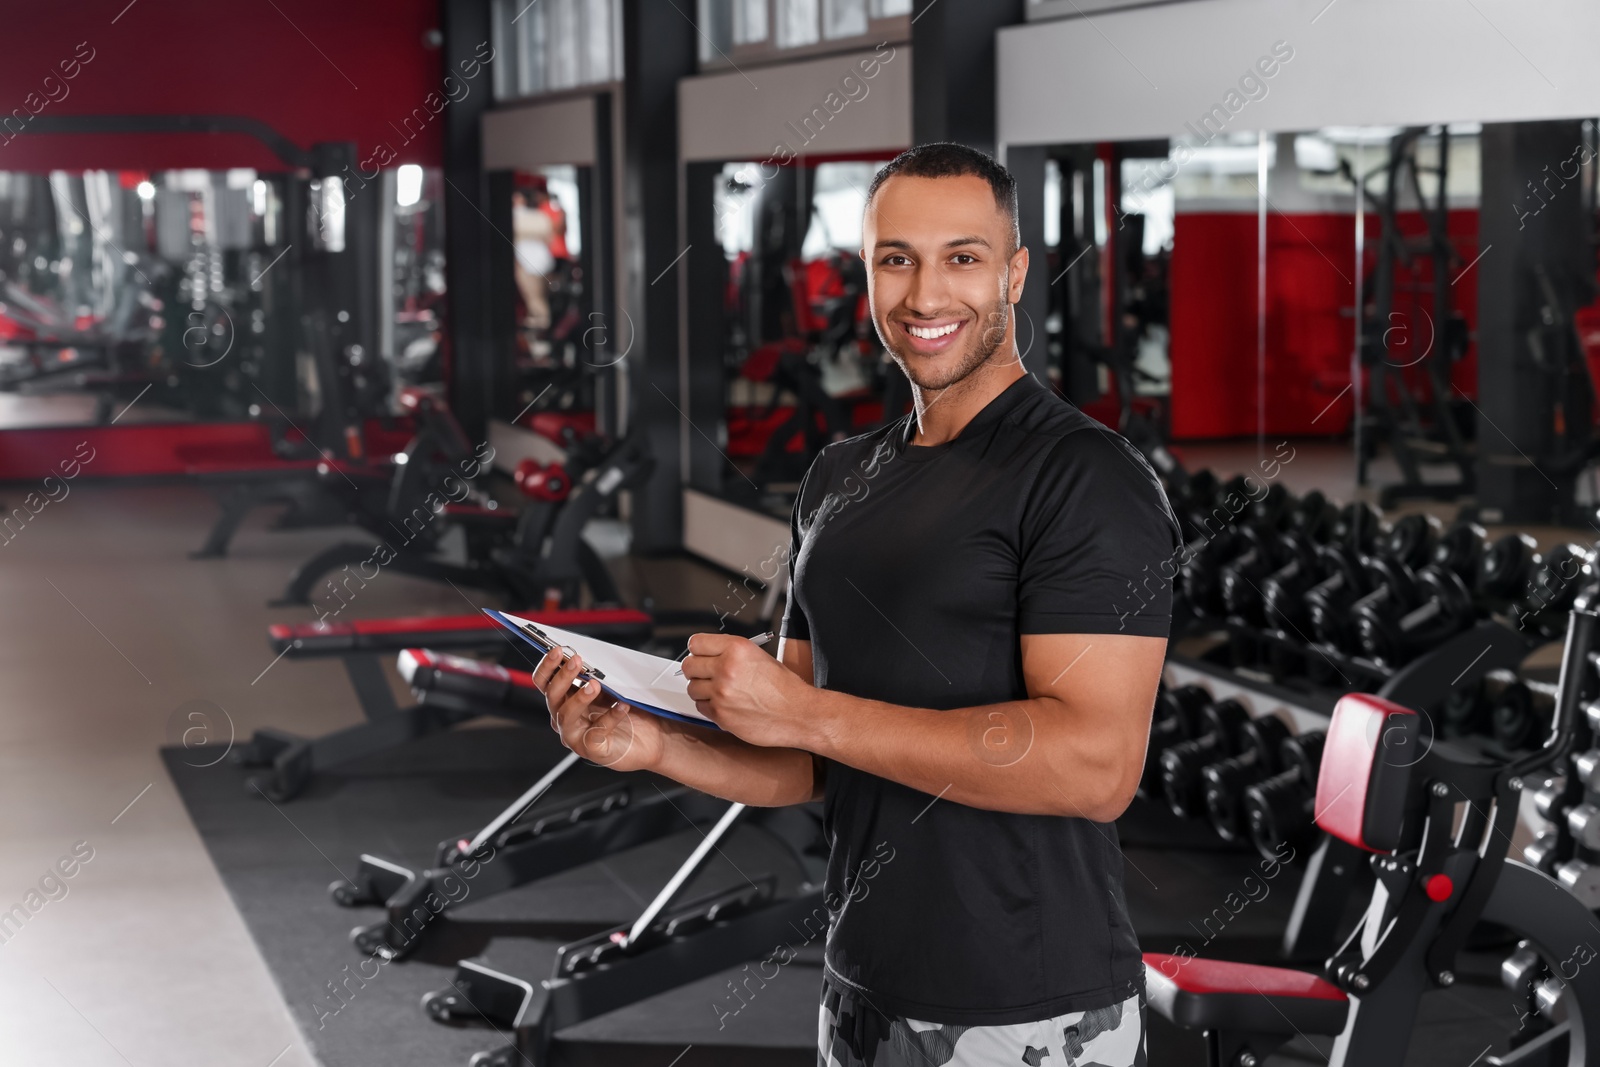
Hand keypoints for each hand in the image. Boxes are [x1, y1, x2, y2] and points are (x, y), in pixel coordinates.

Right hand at [533, 646, 667, 772]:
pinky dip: (609, 717)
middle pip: (552, 695)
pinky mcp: (592, 750)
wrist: (653, 740)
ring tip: (595, 685)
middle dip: (563, 676)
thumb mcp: (612, 690)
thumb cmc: (630, 713)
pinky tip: (622, 706)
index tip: (558, 650)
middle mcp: (565, 718)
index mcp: (565, 700)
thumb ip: (599, 677)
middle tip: (577, 661)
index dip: (547, 666)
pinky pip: (595, 732)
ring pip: (566, 715)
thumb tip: (594, 660)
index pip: (545, 682)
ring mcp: (575, 735)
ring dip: (579, 698)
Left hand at [682, 633, 808, 747]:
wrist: (797, 713)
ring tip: (720, 691)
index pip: (695, 643)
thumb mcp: (758, 656)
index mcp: (736, 648)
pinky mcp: (720, 714)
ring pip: (692, 688)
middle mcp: (726, 668)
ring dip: (702, 690)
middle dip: (697, 670)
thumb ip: (730, 653)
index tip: (700, 655)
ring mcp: (721, 692)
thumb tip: (708, 655)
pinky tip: (725, 704)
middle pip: (689, 665)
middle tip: (707, 674)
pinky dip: (710, 706)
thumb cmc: (784, 687)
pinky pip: (701, 707)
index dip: (698, 650)